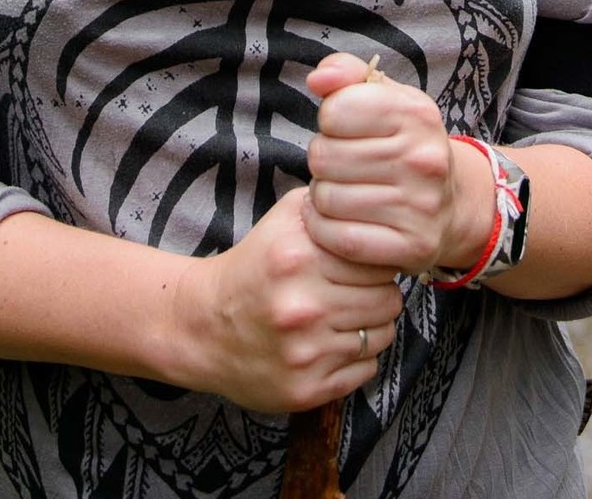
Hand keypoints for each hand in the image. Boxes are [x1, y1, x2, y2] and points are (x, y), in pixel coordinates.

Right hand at [167, 188, 400, 413]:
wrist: (203, 327)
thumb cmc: (254, 268)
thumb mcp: (284, 219)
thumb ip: (330, 202)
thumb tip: (376, 202)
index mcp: (298, 259)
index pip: (381, 262)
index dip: (377, 263)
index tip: (362, 267)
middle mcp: (302, 307)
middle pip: (388, 301)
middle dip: (378, 295)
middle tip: (354, 294)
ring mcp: (305, 353)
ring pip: (383, 336)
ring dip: (370, 327)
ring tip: (343, 319)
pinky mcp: (306, 389)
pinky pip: (367, 370)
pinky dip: (357, 359)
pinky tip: (331, 346)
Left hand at [301, 53, 495, 278]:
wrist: (451, 204)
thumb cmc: (404, 145)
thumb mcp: (385, 99)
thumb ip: (347, 74)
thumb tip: (317, 81)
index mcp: (417, 114)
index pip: (335, 110)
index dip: (330, 121)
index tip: (345, 130)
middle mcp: (424, 159)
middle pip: (323, 156)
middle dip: (323, 162)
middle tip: (342, 168)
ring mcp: (421, 206)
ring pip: (326, 199)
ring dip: (322, 198)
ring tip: (342, 193)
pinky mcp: (412, 246)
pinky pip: (338, 238)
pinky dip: (324, 231)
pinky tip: (336, 221)